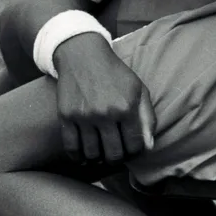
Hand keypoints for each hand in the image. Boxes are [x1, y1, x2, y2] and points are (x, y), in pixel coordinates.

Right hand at [52, 33, 155, 164]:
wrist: (83, 56)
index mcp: (127, 107)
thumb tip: (149, 146)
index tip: (131, 149)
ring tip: (101, 154)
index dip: (134, 152)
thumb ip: (147, 118)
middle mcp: (105, 113)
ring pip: (92, 154)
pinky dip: (78, 157)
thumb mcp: (138, 89)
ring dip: (98, 159)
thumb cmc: (115, 74)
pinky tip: (84, 156)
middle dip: (117, 158)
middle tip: (116, 154)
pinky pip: (71, 147)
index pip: (134, 145)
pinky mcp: (66, 116)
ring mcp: (84, 116)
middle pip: (114, 154)